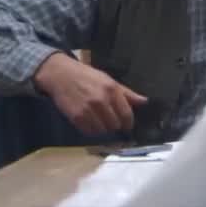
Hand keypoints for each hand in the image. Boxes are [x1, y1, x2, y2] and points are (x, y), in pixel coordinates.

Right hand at [33, 52, 147, 134]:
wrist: (61, 75)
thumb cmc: (87, 76)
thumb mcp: (109, 80)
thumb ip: (127, 93)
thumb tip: (144, 101)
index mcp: (112, 90)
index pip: (127, 114)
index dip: (129, 123)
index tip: (127, 125)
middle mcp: (101, 101)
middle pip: (115, 124)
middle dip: (115, 125)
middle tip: (110, 121)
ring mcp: (88, 110)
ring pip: (102, 130)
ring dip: (102, 128)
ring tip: (99, 120)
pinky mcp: (76, 117)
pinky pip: (89, 131)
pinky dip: (91, 130)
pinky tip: (89, 122)